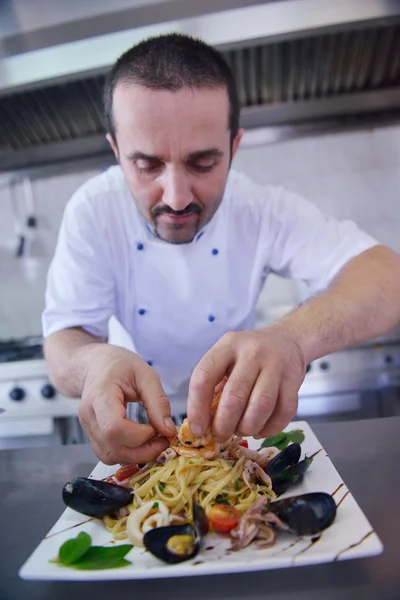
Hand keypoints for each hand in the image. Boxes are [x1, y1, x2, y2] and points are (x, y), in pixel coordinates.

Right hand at [79, 345, 175, 464]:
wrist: (95, 365)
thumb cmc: (120, 365)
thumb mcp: (145, 374)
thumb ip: (157, 401)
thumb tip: (168, 430)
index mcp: (100, 394)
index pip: (114, 427)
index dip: (139, 436)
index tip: (157, 428)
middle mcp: (89, 415)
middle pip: (112, 447)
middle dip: (143, 451)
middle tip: (163, 440)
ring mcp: (87, 428)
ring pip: (109, 456)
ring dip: (136, 455)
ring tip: (154, 441)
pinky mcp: (92, 436)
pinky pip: (109, 454)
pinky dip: (128, 454)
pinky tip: (142, 442)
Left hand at [187, 326, 306, 440]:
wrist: (287, 340)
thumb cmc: (249, 356)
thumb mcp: (227, 358)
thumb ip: (214, 385)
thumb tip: (201, 425)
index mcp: (228, 345)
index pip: (204, 376)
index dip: (197, 407)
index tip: (196, 429)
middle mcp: (252, 352)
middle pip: (234, 396)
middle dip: (224, 424)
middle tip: (220, 436)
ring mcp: (276, 365)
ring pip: (261, 406)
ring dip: (248, 427)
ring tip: (242, 431)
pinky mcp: (294, 379)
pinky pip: (284, 412)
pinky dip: (271, 428)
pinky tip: (261, 430)